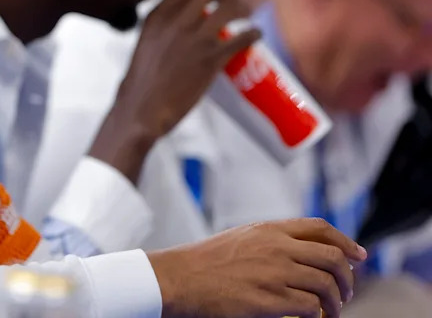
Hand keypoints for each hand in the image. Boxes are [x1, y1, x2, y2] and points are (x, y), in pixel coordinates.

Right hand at [89, 0, 259, 180]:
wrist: (141, 109)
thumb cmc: (142, 80)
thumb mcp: (146, 40)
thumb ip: (162, 25)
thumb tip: (180, 16)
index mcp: (158, 15)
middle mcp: (176, 21)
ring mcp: (194, 40)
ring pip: (231, 7)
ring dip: (244, 7)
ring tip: (247, 15)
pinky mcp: (210, 60)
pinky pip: (242, 37)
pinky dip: (254, 33)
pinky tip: (255, 35)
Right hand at [149, 218, 367, 317]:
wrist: (179, 278)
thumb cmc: (205, 261)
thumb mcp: (241, 238)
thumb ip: (272, 241)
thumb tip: (303, 252)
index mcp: (269, 229)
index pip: (320, 228)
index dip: (345, 242)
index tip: (358, 256)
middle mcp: (276, 248)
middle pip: (331, 257)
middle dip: (347, 278)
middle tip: (345, 293)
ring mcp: (274, 273)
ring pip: (326, 285)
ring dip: (335, 303)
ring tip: (330, 312)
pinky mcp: (268, 300)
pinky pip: (310, 308)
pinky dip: (318, 316)